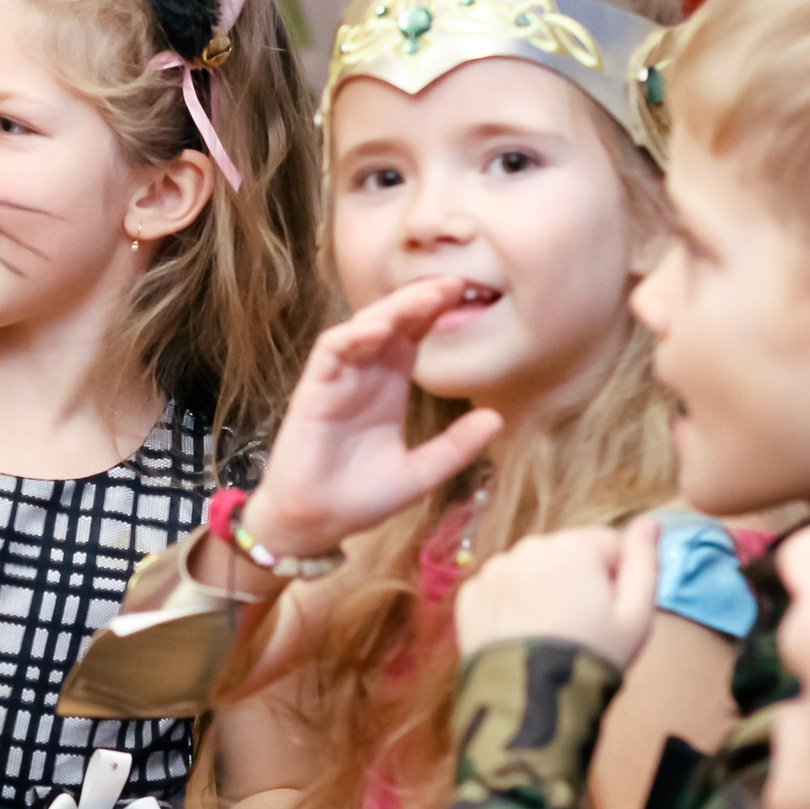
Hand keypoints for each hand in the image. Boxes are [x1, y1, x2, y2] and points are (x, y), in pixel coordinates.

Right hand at [242, 277, 504, 562]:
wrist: (316, 524)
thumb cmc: (360, 499)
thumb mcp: (420, 473)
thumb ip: (455, 447)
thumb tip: (496, 418)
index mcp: (389, 389)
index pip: (412, 337)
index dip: (433, 314)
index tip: (465, 294)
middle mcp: (363, 377)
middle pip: (390, 324)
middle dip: (418, 301)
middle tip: (452, 283)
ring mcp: (337, 382)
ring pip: (360, 329)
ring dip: (389, 311)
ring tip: (421, 300)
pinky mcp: (313, 392)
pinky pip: (329, 352)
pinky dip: (351, 336)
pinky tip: (376, 329)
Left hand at [454, 518, 661, 667]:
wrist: (529, 699)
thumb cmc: (592, 656)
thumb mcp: (637, 614)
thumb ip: (645, 561)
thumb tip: (650, 522)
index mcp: (573, 546)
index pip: (609, 545)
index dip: (616, 580)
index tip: (610, 613)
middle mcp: (528, 547)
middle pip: (566, 554)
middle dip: (577, 581)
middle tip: (580, 626)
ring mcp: (494, 571)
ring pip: (531, 570)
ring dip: (542, 591)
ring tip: (549, 634)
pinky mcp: (469, 595)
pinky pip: (500, 591)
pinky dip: (511, 607)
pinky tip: (521, 636)